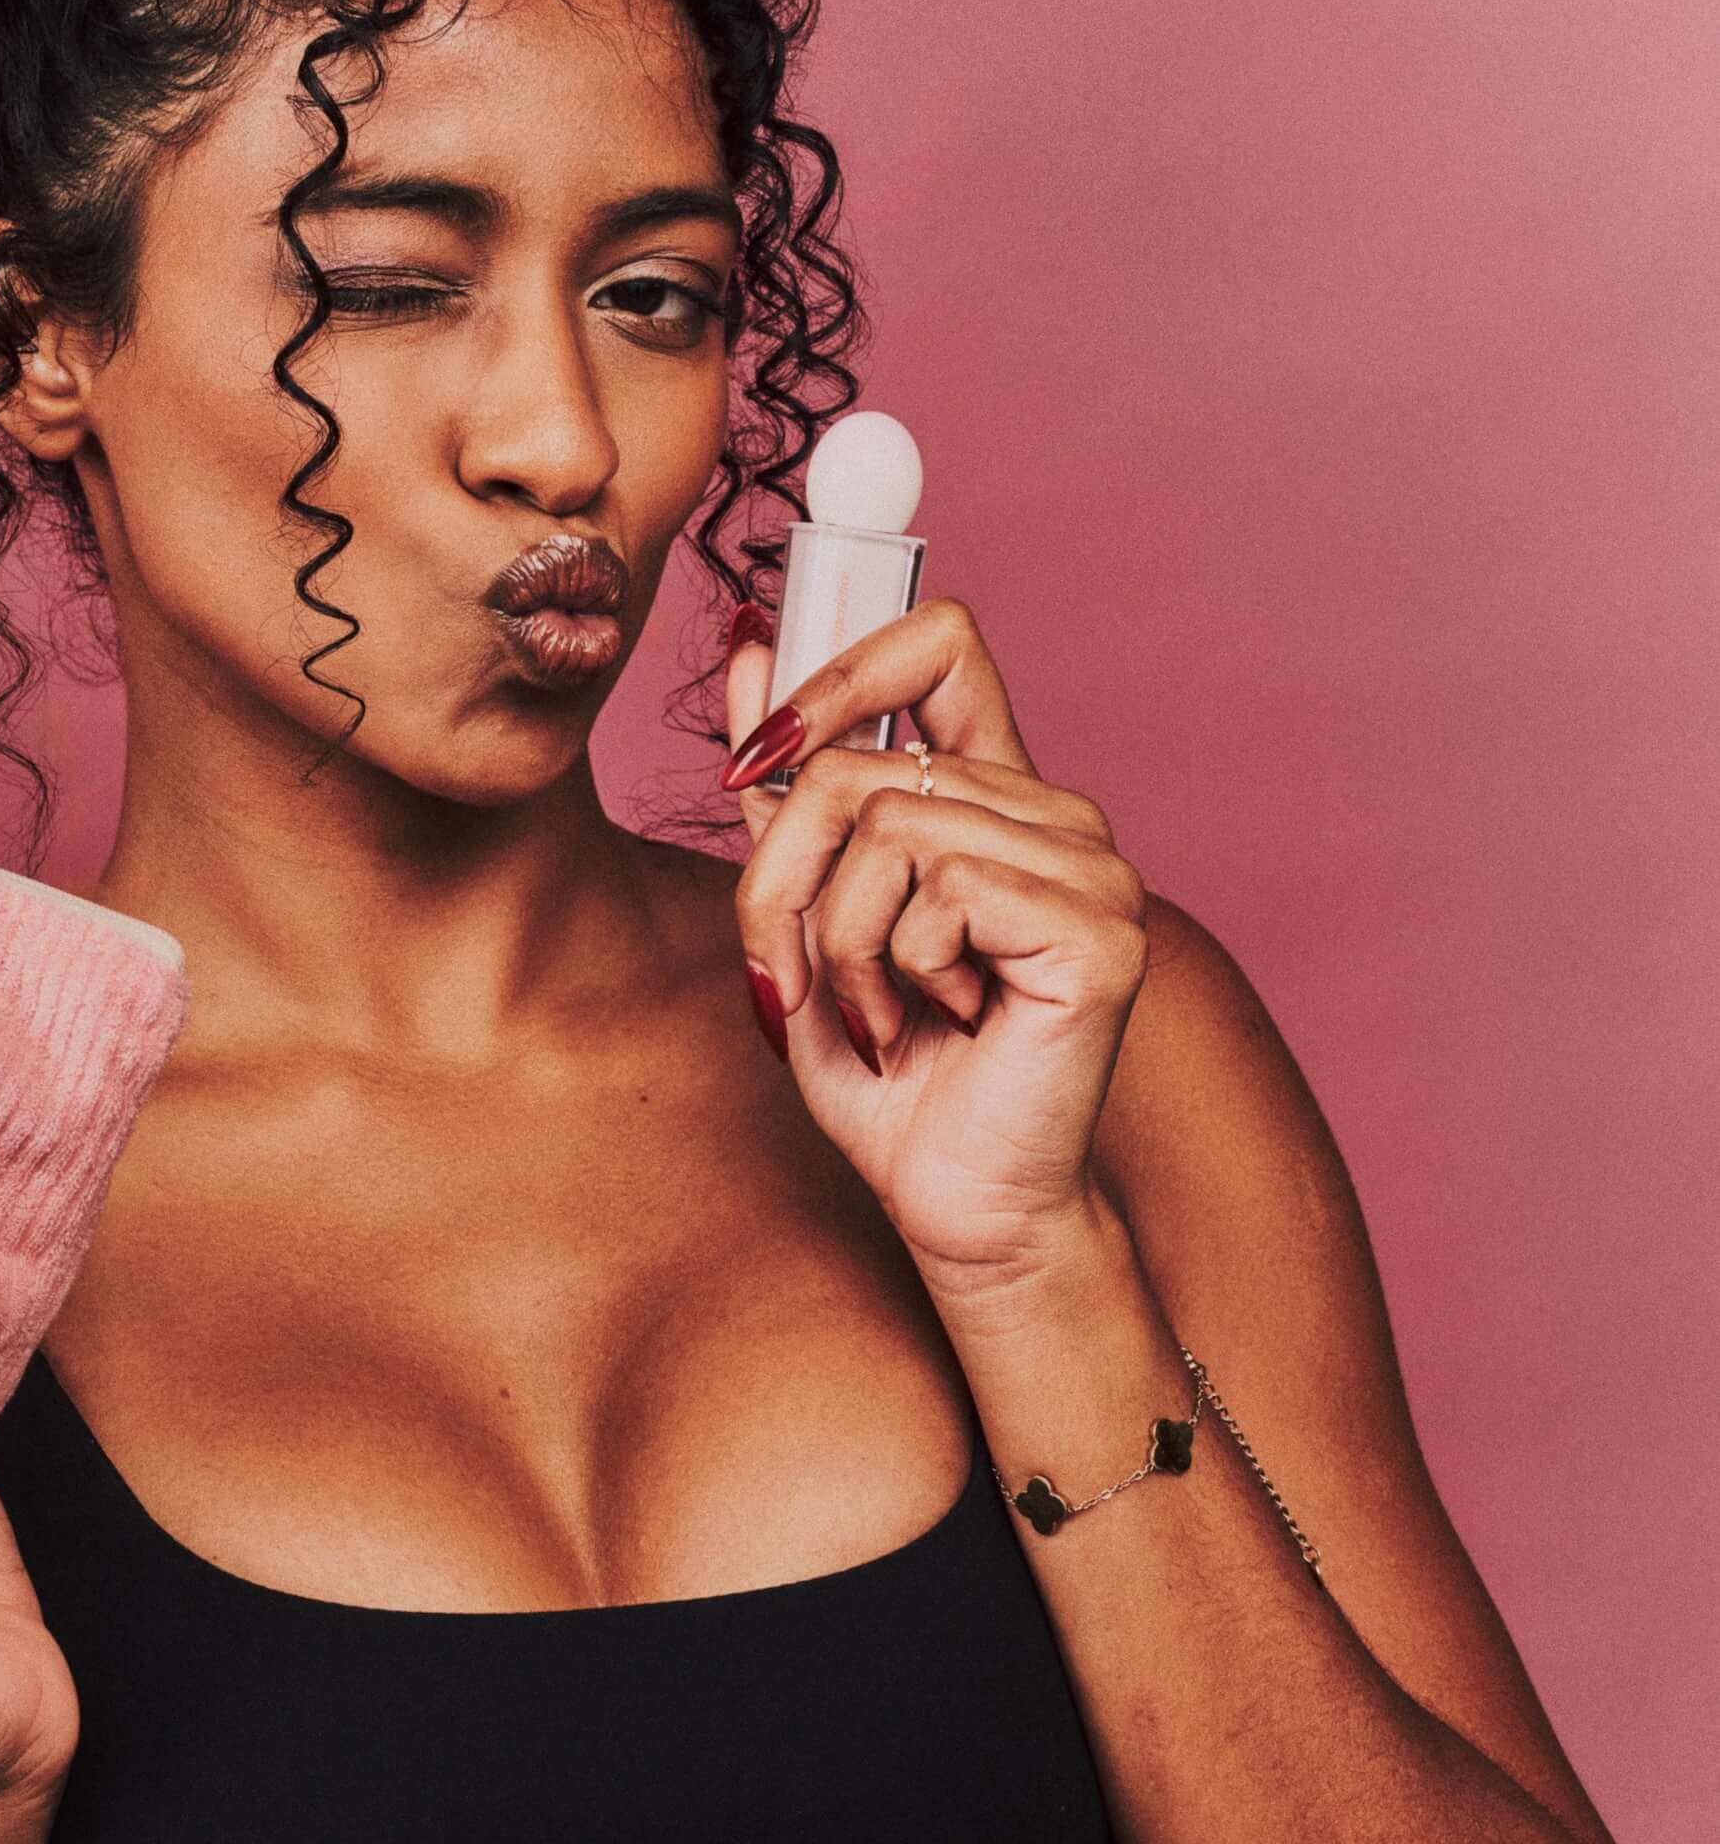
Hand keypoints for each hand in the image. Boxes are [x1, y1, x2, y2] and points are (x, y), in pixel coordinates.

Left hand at [721, 596, 1149, 1289]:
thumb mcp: (805, 917)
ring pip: (886, 830)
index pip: (938, 644)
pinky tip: (938, 1025)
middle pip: (855, 768)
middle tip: (791, 978)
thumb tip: (746, 647)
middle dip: (781, 884)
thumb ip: (786, 793)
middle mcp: (1057, 815)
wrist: (957, 1199)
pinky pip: (940, 892)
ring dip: (840, 946)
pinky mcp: (1098, 929)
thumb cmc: (891, 1072)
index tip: (757, 760)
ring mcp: (1092, 867)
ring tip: (880, 1015)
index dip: (836, 673)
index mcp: (997, 799)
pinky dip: (897, 972)